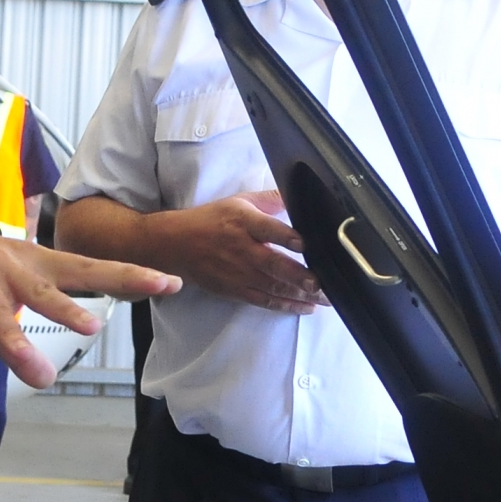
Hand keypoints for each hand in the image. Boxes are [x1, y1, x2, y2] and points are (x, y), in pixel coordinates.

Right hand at [0, 211, 180, 386]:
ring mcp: (4, 271)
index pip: (92, 269)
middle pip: (86, 268)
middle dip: (128, 275)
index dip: (130, 275)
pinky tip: (32, 367)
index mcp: (39, 265)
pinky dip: (15, 343)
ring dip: (69, 308)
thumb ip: (16, 343)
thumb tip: (40, 374)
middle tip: (169, 282)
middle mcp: (30, 262)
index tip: (169, 280)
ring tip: (96, 327)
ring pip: (44, 290)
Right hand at [160, 190, 324, 313]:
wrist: (176, 244)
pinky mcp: (235, 290)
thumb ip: (270, 199)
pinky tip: (305, 307)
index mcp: (244, 222)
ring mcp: (239, 272)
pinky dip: (285, 305)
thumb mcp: (239, 201)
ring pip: (272, 287)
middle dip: (300, 276)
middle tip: (322, 284)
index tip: (305, 244)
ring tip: (323, 299)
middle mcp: (242, 248)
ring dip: (300, 295)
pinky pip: (264, 300)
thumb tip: (297, 194)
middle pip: (274, 264)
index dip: (287, 237)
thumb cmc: (211, 220)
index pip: (268, 229)